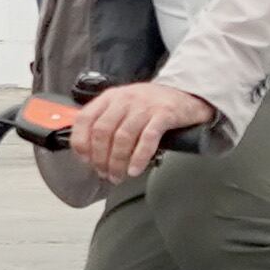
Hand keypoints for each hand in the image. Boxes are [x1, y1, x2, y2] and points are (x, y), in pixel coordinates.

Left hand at [68, 77, 215, 182]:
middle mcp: (125, 99)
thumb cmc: (153, 105)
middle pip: (103, 132)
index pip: (85, 119)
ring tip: (119, 176)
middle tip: (105, 173)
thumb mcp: (125, 106)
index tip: (86, 160)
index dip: (82, 143)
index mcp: (111, 97)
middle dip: (101, 158)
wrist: (186, 94)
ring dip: (117, 162)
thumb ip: (108, 122)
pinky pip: (147, 138)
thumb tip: (91, 154)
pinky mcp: (164, 114)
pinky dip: (139, 157)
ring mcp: (145, 106)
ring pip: (123, 137)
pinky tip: (135, 169)